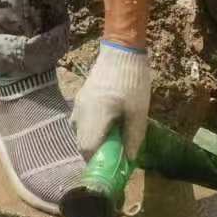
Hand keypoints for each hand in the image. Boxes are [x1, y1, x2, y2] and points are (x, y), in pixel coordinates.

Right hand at [72, 39, 151, 159]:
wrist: (121, 50)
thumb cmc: (132, 81)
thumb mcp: (138, 112)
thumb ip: (134, 138)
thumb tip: (129, 160)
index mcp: (92, 119)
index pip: (88, 151)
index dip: (101, 163)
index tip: (115, 167)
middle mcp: (79, 115)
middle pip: (83, 145)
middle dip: (99, 154)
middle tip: (118, 154)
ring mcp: (78, 106)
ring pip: (82, 134)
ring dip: (97, 141)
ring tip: (117, 140)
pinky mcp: (81, 99)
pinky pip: (83, 122)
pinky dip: (94, 129)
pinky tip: (110, 125)